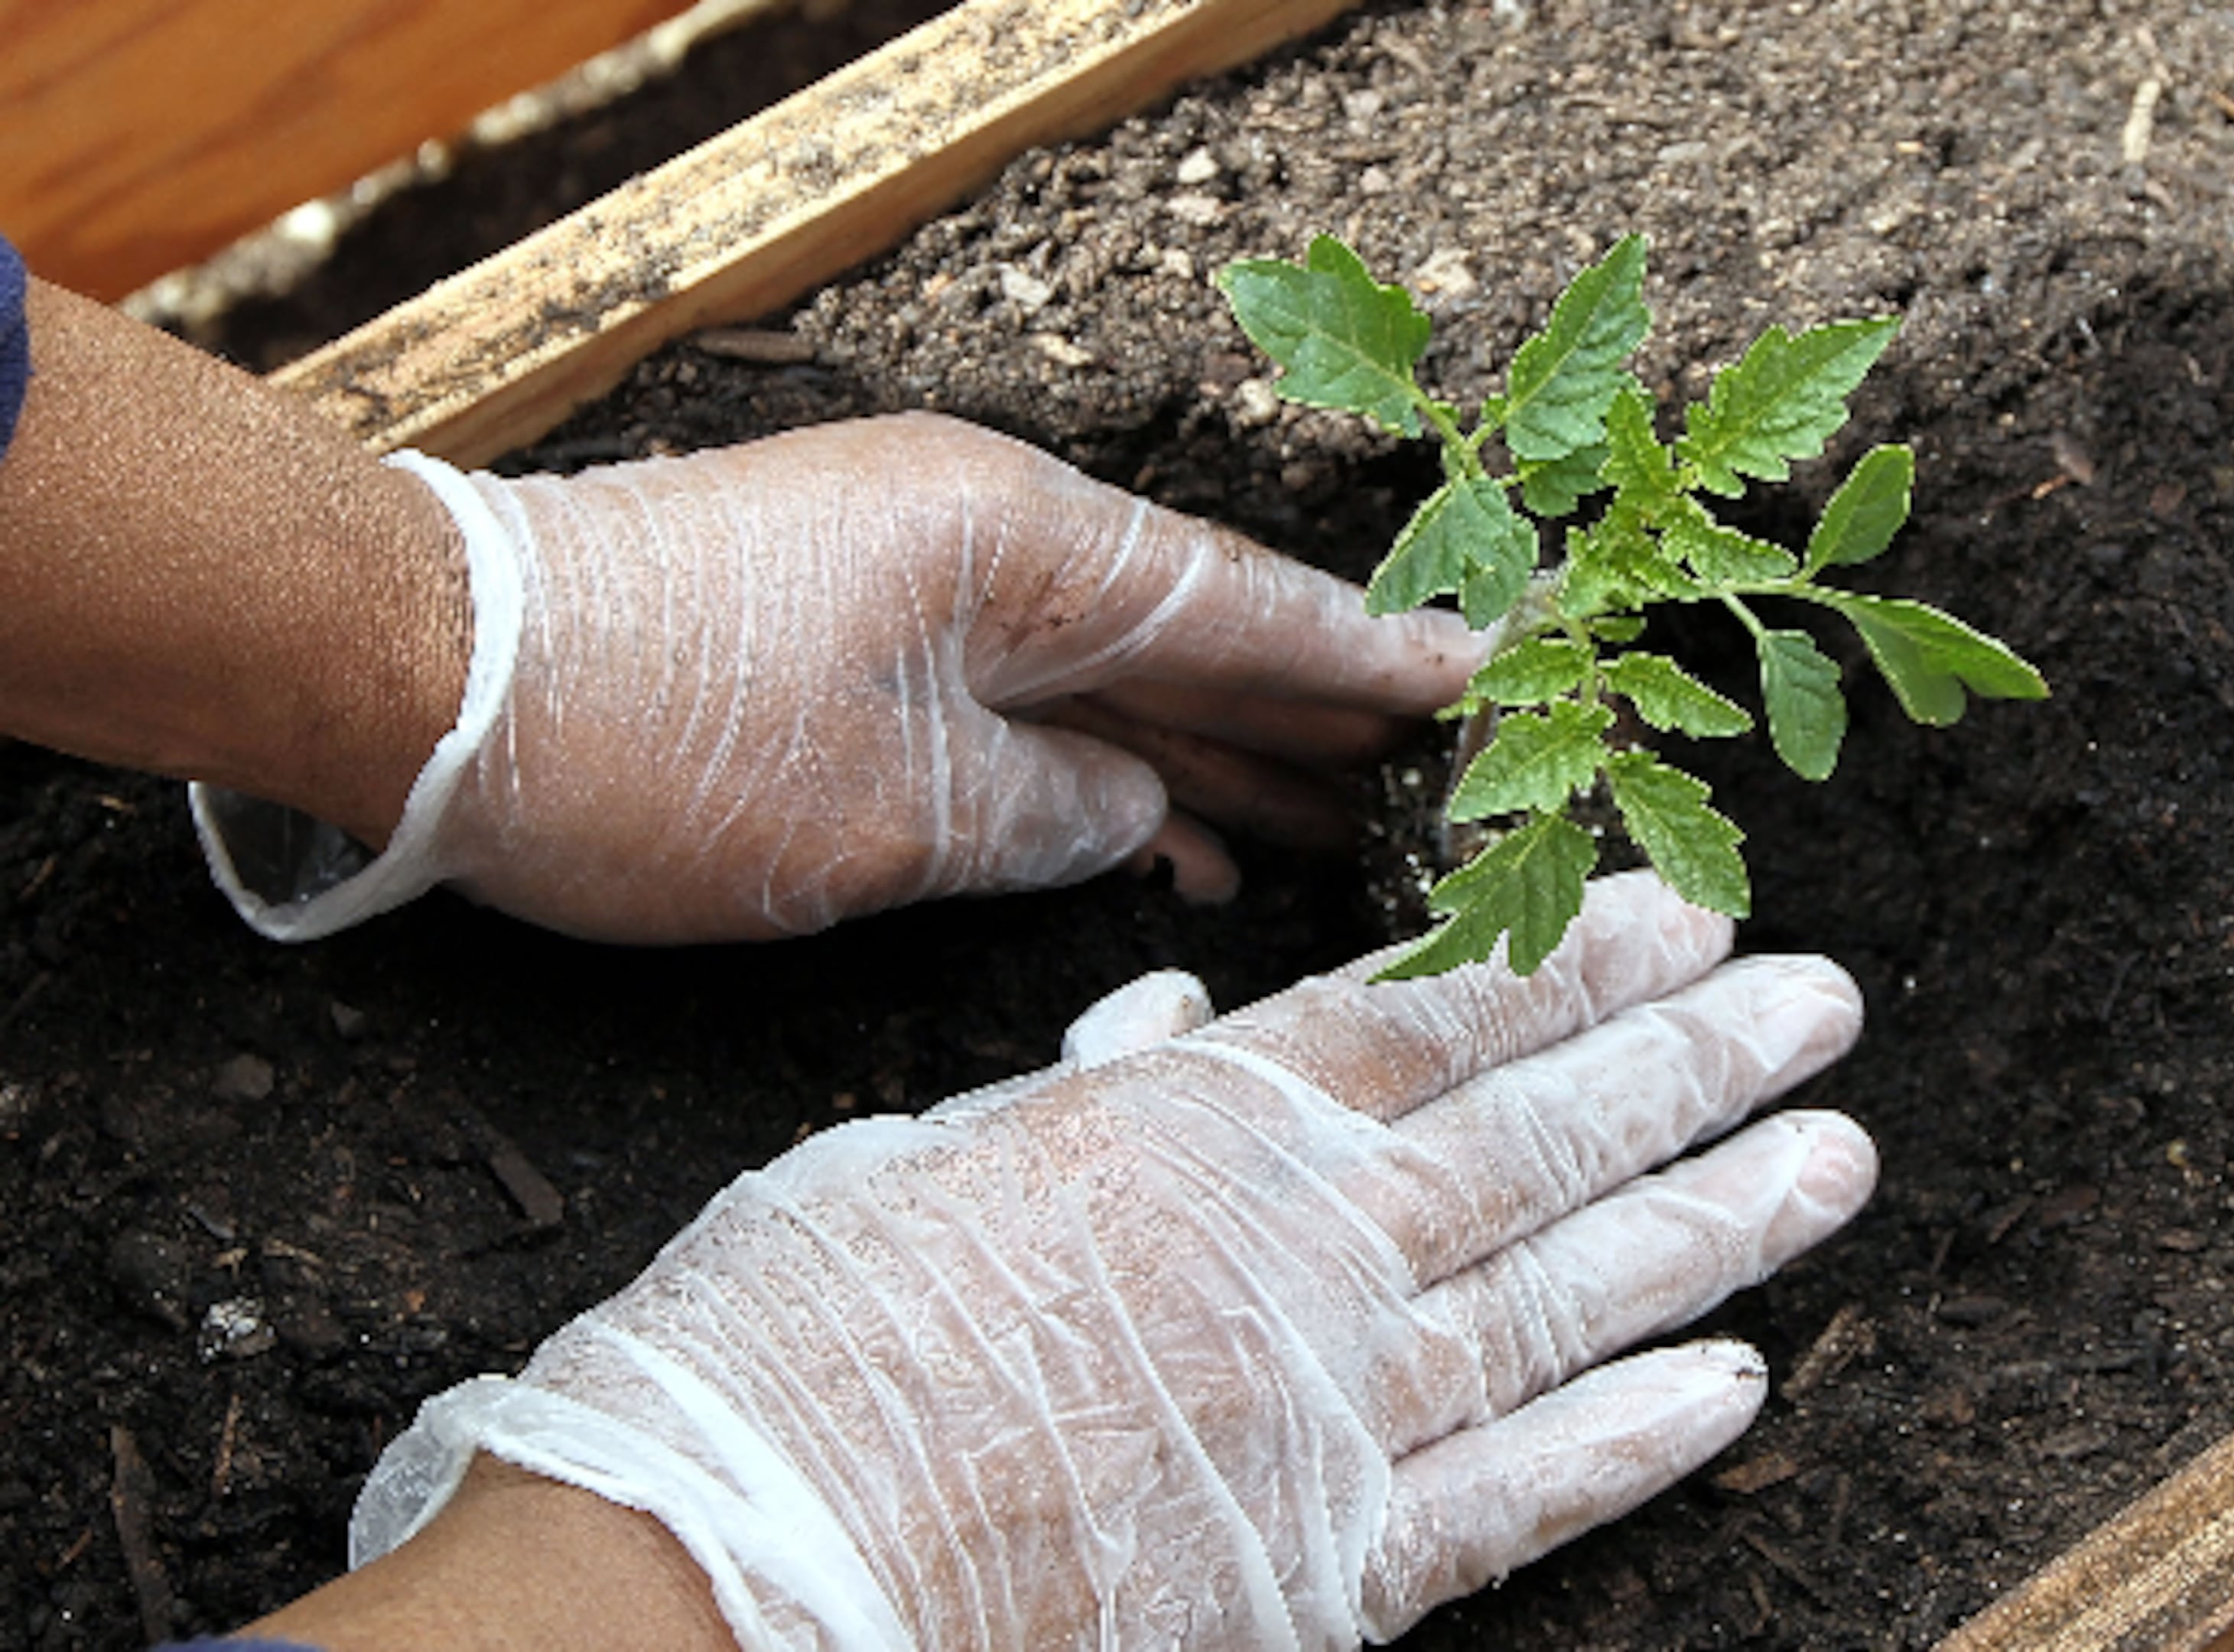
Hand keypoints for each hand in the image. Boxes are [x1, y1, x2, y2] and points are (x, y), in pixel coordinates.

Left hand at [206, 412, 1479, 941]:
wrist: (429, 684)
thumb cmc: (652, 741)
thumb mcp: (892, 814)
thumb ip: (1052, 817)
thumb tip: (1137, 819)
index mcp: (1019, 547)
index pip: (1244, 605)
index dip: (1370, 656)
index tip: (1487, 673)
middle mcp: (986, 547)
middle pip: (1197, 634)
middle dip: (1316, 710)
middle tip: (1444, 772)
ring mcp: (921, 591)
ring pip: (1116, 680)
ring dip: (1217, 753)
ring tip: (1339, 825)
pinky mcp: (859, 647)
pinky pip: (1028, 710)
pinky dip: (1104, 774)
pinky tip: (1176, 842)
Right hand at [347, 874, 1875, 1645]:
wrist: (730, 1574)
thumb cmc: (788, 1348)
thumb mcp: (916, 1161)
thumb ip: (1072, 1089)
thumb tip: (1159, 1013)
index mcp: (1196, 1130)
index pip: (1432, 1014)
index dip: (1574, 958)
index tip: (1683, 907)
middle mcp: (1301, 1256)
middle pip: (1542, 1137)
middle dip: (1697, 1061)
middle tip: (1825, 1000)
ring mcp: (1332, 1419)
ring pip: (1569, 1298)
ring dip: (1717, 1224)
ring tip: (1836, 1158)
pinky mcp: (1327, 1573)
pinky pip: (1518, 1496)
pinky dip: (1633, 1440)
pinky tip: (1735, 1386)